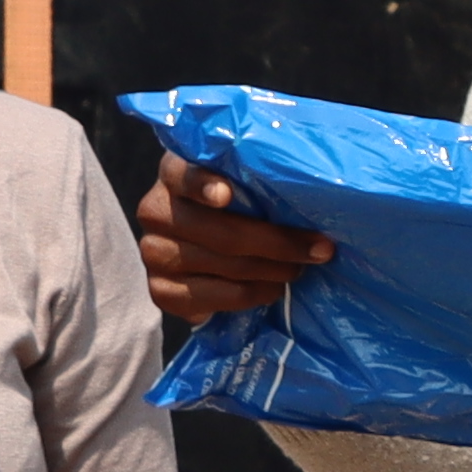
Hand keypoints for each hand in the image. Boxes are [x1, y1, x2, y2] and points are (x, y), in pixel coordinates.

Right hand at [129, 151, 332, 327]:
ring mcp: (153, 253)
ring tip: (298, 270)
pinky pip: (214, 298)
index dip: (202, 184)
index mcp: (173, 173)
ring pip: (223, 267)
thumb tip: (309, 193)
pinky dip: (250, 296)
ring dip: (271, 272)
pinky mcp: (160, 291)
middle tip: (317, 250)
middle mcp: (155, 211)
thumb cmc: (233, 208)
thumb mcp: (239, 184)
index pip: (181, 174)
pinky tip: (270, 289)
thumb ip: (255, 181)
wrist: (197, 251)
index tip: (226, 196)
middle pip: (221, 232)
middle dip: (278, 243)